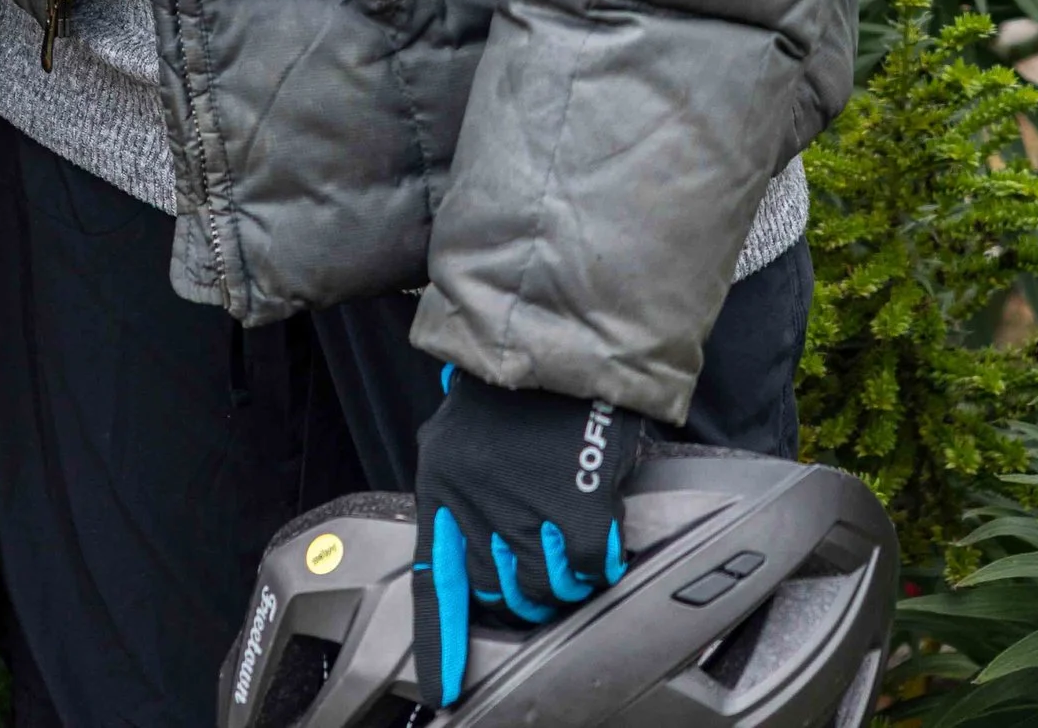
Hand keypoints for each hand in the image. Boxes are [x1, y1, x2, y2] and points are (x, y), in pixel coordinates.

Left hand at [412, 371, 634, 706]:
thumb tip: (461, 549)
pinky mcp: (578, 513)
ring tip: (569, 527)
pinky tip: (599, 525)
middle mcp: (479, 510)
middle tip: (541, 547)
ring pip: (550, 589)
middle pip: (504, 596)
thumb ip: (457, 495)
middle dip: (524, 585)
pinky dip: (601, 557)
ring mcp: (529, 515)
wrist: (557, 346)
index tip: (443, 692)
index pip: (435, 586)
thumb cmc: (509, 393)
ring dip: (565, 570)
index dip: (441, 645)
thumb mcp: (458, 440)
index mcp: (443, 492)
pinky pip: (592, 570)